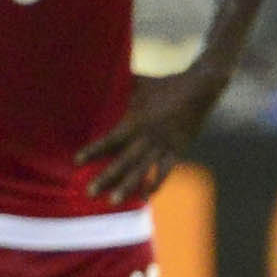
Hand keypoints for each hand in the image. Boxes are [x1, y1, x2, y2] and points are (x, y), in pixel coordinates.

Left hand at [80, 67, 225, 202]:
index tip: (76, 161)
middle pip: (123, 160)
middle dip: (106, 176)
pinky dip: (155, 184)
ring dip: (127, 185)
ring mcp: (163, 145)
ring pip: (142, 169)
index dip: (93, 150)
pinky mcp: (178, 150)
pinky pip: (165, 171)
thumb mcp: (140, 84)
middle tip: (89, 192)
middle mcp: (147, 136)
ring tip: (114, 200)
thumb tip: (101, 75)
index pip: (110, 139)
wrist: (200, 88)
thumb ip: (122, 87)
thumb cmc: (166, 84)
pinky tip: (145, 197)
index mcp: (136, 120)